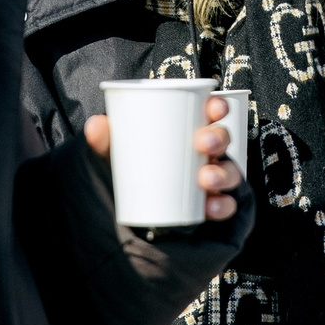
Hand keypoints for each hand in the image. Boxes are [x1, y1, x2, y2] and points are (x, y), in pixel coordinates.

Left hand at [83, 93, 242, 222]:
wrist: (131, 218)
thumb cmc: (132, 175)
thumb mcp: (117, 156)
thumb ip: (105, 142)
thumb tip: (95, 125)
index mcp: (187, 133)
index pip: (210, 114)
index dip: (217, 107)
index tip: (214, 108)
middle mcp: (204, 155)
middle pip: (222, 141)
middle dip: (219, 138)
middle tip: (203, 143)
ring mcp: (212, 182)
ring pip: (229, 172)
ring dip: (223, 173)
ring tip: (205, 180)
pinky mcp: (212, 207)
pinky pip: (227, 206)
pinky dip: (222, 206)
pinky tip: (210, 207)